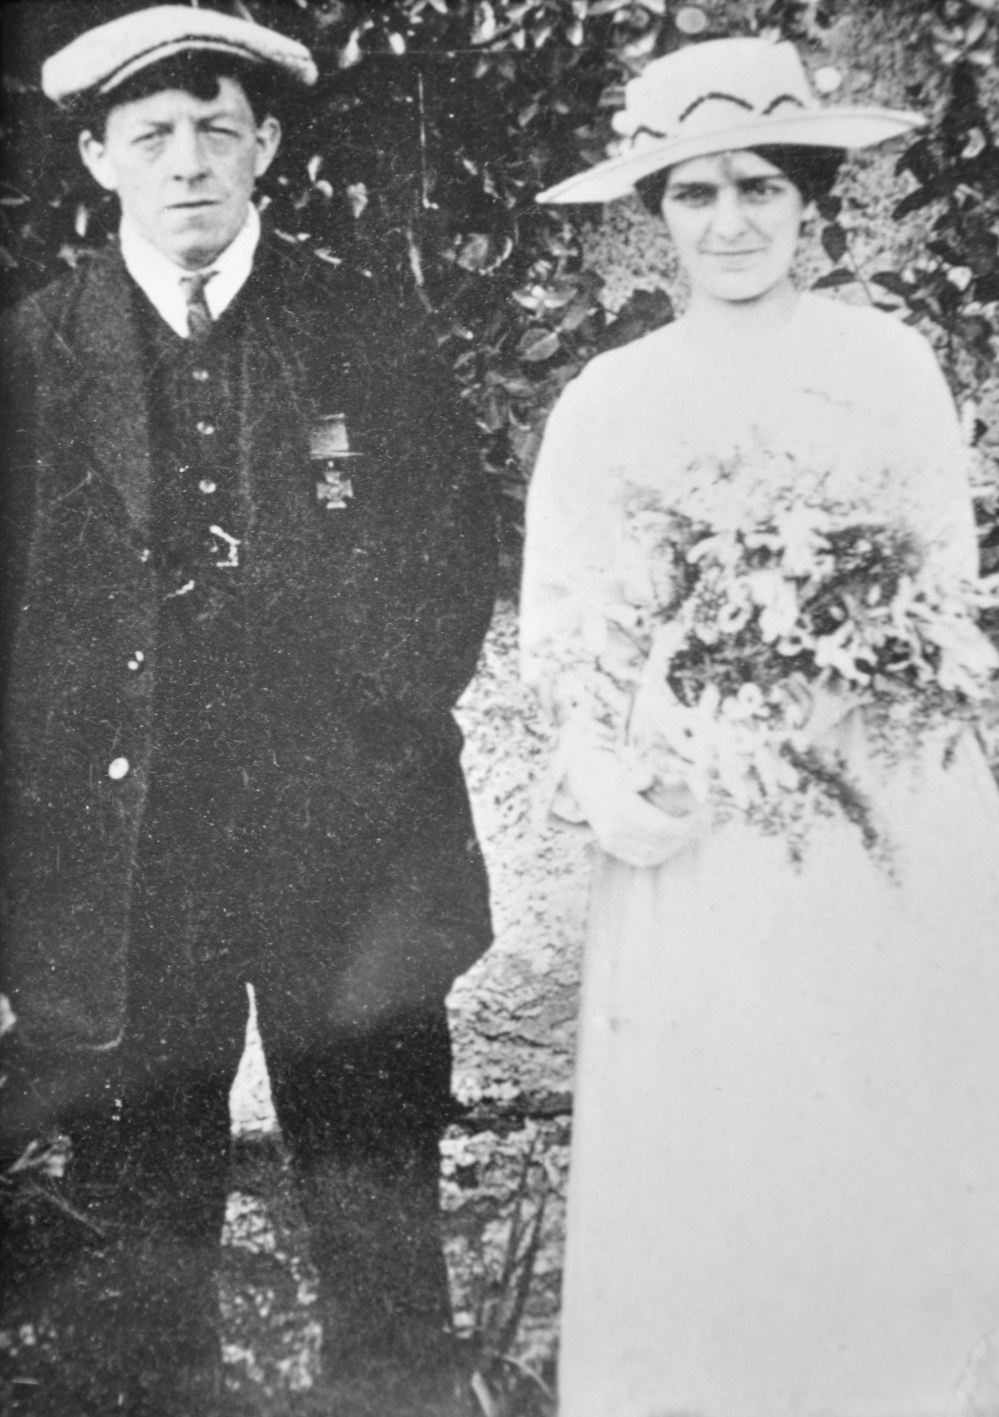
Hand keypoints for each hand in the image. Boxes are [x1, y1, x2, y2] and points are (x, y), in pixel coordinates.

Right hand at [564, 748, 702, 868]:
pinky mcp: (610, 847)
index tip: (700, 816)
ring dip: (675, 846)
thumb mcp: (626, 771)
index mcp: (621, 808)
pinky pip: (641, 859)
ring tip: (689, 832)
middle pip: (659, 842)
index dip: (684, 826)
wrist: (585, 785)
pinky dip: (661, 853)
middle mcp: (614, 828)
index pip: (660, 827)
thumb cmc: (613, 775)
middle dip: (685, 835)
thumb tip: (648, 778)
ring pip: (652, 854)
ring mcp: (611, 841)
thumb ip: (639, 776)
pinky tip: (673, 842)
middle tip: (701, 824)